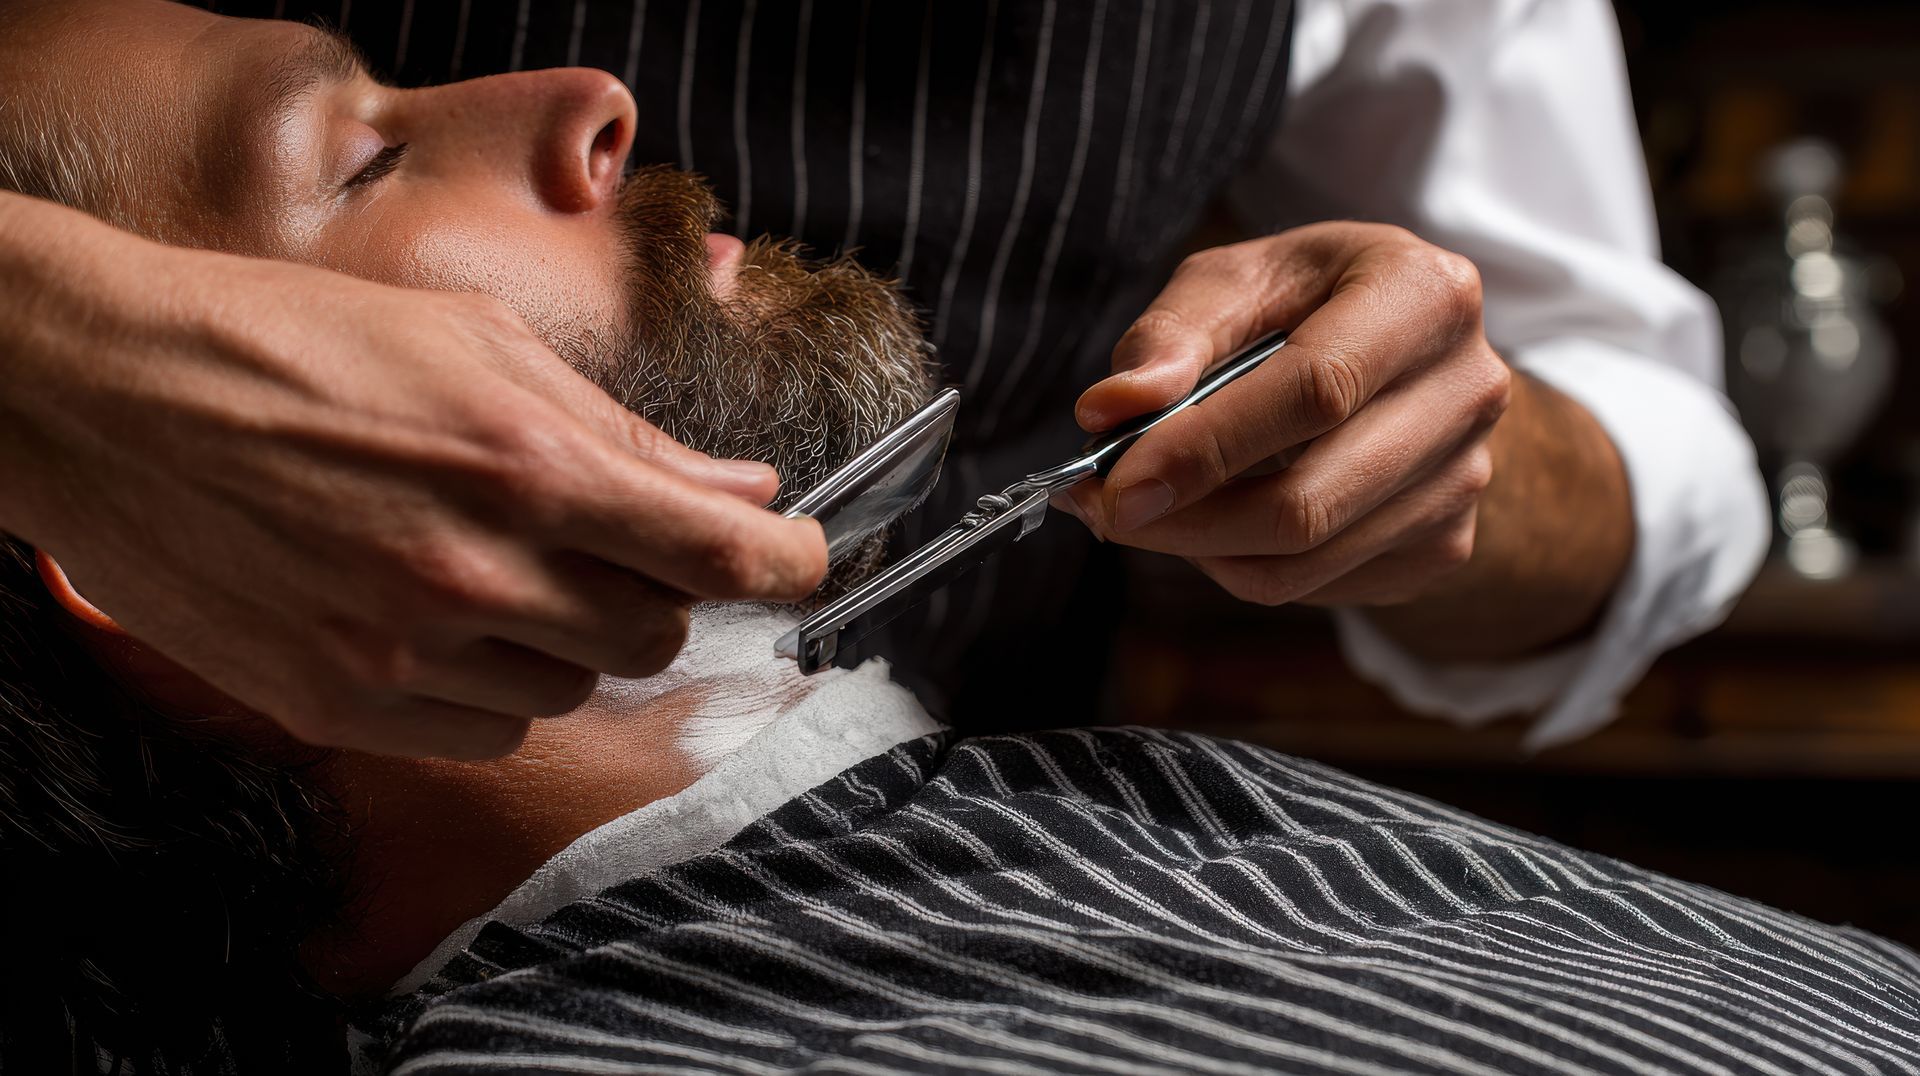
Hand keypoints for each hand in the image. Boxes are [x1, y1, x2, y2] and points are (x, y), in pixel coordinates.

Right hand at [1, 196, 826, 758]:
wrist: (110, 395)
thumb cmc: (296, 343)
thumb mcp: (479, 345)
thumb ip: (624, 433)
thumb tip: (739, 485)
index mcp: (530, 464)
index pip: (720, 555)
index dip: (791, 565)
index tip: (806, 558)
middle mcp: (481, 570)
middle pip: (657, 638)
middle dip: (658, 595)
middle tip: (609, 545)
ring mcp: (407, 651)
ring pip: (571, 693)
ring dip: (566, 642)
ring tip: (490, 565)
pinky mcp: (342, 705)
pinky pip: (484, 734)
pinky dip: (492, 689)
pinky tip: (439, 619)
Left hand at [1063, 222, 1511, 612]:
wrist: (1402, 351)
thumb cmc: (1306, 303)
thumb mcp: (1238, 280)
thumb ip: (1171, 337)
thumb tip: (1110, 410)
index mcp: (1427, 295)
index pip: (1316, 391)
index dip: (1207, 447)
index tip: (1117, 484)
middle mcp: (1470, 391)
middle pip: (1310, 499)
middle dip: (1186, 521)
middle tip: (1104, 509)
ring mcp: (1467, 479)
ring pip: (1305, 560)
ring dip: (1201, 549)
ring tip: (1149, 506)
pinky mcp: (1444, 545)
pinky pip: (1317, 586)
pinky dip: (1241, 563)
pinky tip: (1216, 517)